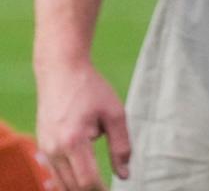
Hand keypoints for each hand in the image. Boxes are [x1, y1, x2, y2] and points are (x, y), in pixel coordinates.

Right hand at [35, 61, 129, 190]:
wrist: (61, 70)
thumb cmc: (91, 88)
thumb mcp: (114, 112)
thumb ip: (121, 146)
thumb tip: (125, 175)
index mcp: (73, 141)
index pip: (86, 180)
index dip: (100, 190)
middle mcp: (54, 149)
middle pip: (72, 186)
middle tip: (106, 189)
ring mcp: (45, 148)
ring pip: (61, 182)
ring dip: (78, 186)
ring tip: (97, 184)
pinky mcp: (42, 145)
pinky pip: (54, 171)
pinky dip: (68, 177)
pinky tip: (82, 174)